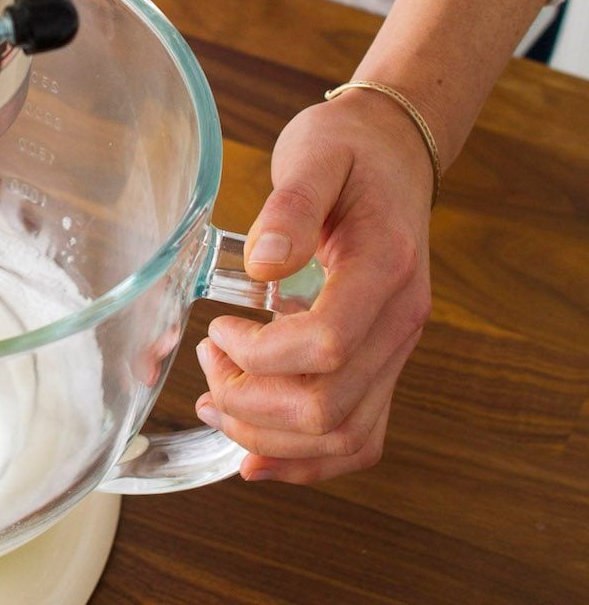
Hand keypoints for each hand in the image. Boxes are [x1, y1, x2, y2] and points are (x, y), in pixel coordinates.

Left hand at [195, 88, 433, 483]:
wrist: (393, 153)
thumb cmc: (349, 150)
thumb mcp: (314, 153)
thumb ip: (291, 205)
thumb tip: (264, 261)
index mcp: (387, 269)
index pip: (326, 345)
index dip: (259, 353)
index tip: (218, 327)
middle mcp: (401, 321)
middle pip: (330, 408)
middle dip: (250, 402)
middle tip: (207, 361)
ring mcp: (396, 349)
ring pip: (344, 436)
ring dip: (270, 435)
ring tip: (218, 400)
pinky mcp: (381, 362)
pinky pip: (359, 437)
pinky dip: (307, 458)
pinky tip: (256, 453)